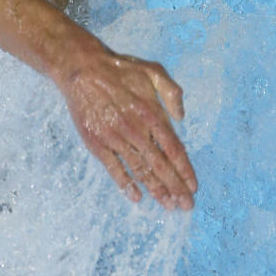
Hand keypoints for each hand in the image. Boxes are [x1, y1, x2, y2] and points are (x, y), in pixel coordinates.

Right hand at [55, 40, 196, 209]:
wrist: (82, 70)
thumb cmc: (119, 70)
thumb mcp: (152, 71)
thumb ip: (172, 92)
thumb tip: (181, 117)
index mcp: (151, 114)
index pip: (173, 149)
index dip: (184, 169)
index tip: (193, 186)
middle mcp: (136, 130)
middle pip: (160, 165)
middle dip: (175, 187)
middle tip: (186, 205)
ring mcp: (116, 139)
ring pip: (140, 170)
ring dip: (156, 189)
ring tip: (168, 205)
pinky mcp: (97, 143)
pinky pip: (114, 168)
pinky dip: (126, 184)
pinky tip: (137, 197)